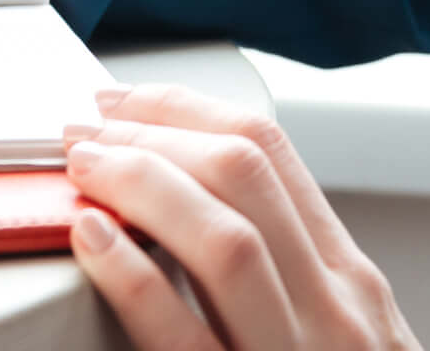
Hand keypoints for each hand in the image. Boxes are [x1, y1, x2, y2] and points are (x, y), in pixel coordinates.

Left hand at [61, 82, 419, 349]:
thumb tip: (193, 210)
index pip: (268, 153)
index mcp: (349, 284)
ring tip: (81, 169)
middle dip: (152, 133)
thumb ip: (289, 279)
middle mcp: (334, 314)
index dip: (183, 110)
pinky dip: (137, 280)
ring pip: (228, 240)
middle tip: (82, 129)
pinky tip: (93, 242)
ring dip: (140, 184)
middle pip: (244, 175)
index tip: (121, 103)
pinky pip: (189, 341)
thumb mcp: (340, 338)